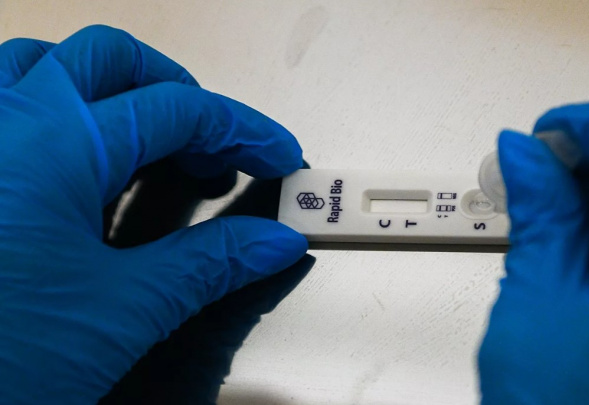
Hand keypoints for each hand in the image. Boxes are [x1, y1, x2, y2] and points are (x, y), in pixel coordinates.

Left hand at [0, 25, 307, 403]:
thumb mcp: (122, 311)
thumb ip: (208, 264)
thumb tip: (272, 242)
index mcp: (53, 144)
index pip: (178, 108)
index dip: (243, 130)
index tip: (277, 156)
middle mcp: (3, 120)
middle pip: (112, 60)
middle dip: (181, 93)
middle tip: (218, 144)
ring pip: (50, 67)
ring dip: (116, 93)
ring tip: (153, 144)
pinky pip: (9, 102)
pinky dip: (64, 114)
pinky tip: (85, 164)